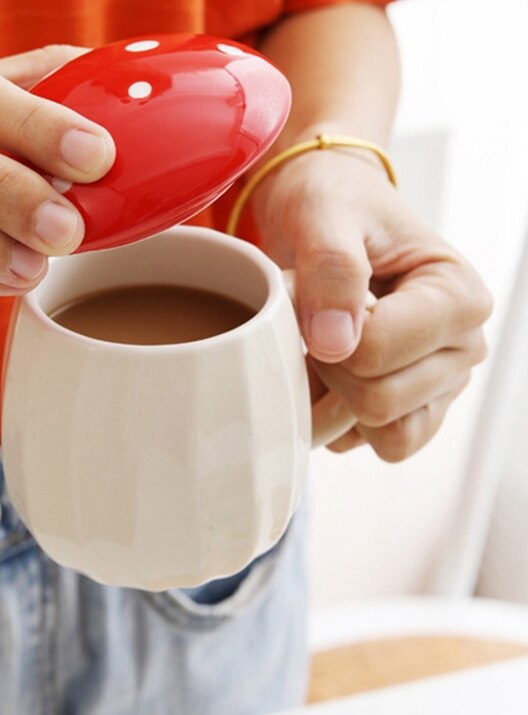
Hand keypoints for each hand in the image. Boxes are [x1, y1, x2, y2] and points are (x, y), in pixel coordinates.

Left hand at [252, 149, 492, 461]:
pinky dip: (335, 417)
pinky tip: (325, 371)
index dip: (327, 333)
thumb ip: (331, 267)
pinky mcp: (411, 406)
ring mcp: (439, 383)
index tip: (319, 296)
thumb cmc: (333, 206)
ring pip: (380, 433)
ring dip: (332, 397)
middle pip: (378, 403)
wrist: (328, 216)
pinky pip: (367, 443)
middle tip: (317, 319)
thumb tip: (335, 345)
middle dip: (328, 367)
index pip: (376, 354)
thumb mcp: (324, 215)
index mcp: (459, 297)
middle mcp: (462, 347)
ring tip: (322, 346)